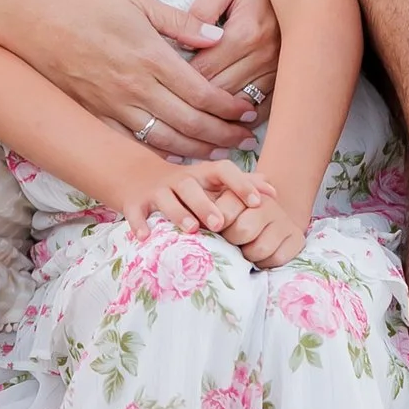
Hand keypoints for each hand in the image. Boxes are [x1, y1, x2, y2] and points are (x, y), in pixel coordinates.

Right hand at [27, 0, 260, 155]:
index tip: (247, 111)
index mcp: (151, 57)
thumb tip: (216, 35)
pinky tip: (172, 155)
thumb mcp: (136, 0)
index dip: (228, 106)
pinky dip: (156, 152)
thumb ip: (179, 22)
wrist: (31, 19)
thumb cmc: (83, 2)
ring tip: (218, 154)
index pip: (202, 92)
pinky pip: (131, 142)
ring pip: (164, 139)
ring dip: (195, 150)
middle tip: (244, 139)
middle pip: (190, 122)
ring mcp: (114, 106)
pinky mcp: (95, 115)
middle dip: (222, 134)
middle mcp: (136, 88)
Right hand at [111, 155, 264, 233]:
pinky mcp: (135, 203)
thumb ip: (240, 184)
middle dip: (206, 204)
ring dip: (178, 213)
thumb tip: (274, 189)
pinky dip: (139, 224)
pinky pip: (136, 212)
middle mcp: (179, 180)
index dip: (240, 184)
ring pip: (166, 199)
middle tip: (221, 224)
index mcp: (200, 174)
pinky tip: (145, 237)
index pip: (223, 170)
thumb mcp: (209, 182)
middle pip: (192, 186)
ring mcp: (155, 191)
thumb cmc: (184, 186)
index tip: (257, 203)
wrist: (135, 177)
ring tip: (191, 230)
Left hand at [180, 0, 277, 123]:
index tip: (162, 88)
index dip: (179, 82)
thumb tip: (185, 37)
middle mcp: (263, 56)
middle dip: (194, 104)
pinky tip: (231, 125)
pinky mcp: (288, 75)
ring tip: (196, 127)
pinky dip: (247, 119)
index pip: (203, 70)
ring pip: (241, 105)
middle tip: (171, 112)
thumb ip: (204, 7)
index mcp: (244, 33)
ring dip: (219, 117)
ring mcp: (279, 69)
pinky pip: (267, 107)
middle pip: (219, 92)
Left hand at [213, 176, 304, 267]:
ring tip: (246, 249)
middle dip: (234, 241)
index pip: (225, 211)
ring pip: (260, 248)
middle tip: (233, 241)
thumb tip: (195, 225)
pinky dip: (266, 263)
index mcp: (244, 192)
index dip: (217, 225)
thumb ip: (209, 213)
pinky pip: (276, 259)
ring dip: (249, 255)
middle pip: (242, 231)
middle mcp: (267, 203)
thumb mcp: (220, 210)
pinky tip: (262, 255)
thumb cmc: (235, 219)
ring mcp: (284, 220)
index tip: (215, 230)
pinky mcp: (297, 238)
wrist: (269, 220)